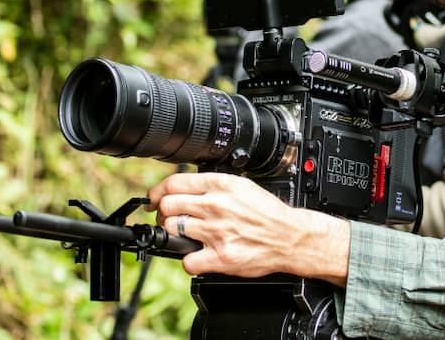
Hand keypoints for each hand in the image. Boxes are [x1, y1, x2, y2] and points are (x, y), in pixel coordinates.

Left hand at [146, 172, 350, 284]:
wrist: (290, 237)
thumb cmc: (268, 214)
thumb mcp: (243, 187)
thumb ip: (214, 187)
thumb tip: (186, 189)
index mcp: (222, 186)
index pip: (174, 183)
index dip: (158, 192)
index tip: (155, 199)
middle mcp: (216, 206)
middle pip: (167, 206)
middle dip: (164, 213)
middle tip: (170, 219)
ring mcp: (216, 232)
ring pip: (172, 230)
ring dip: (175, 235)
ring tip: (188, 236)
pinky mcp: (220, 257)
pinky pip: (187, 261)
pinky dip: (189, 260)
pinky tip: (199, 255)